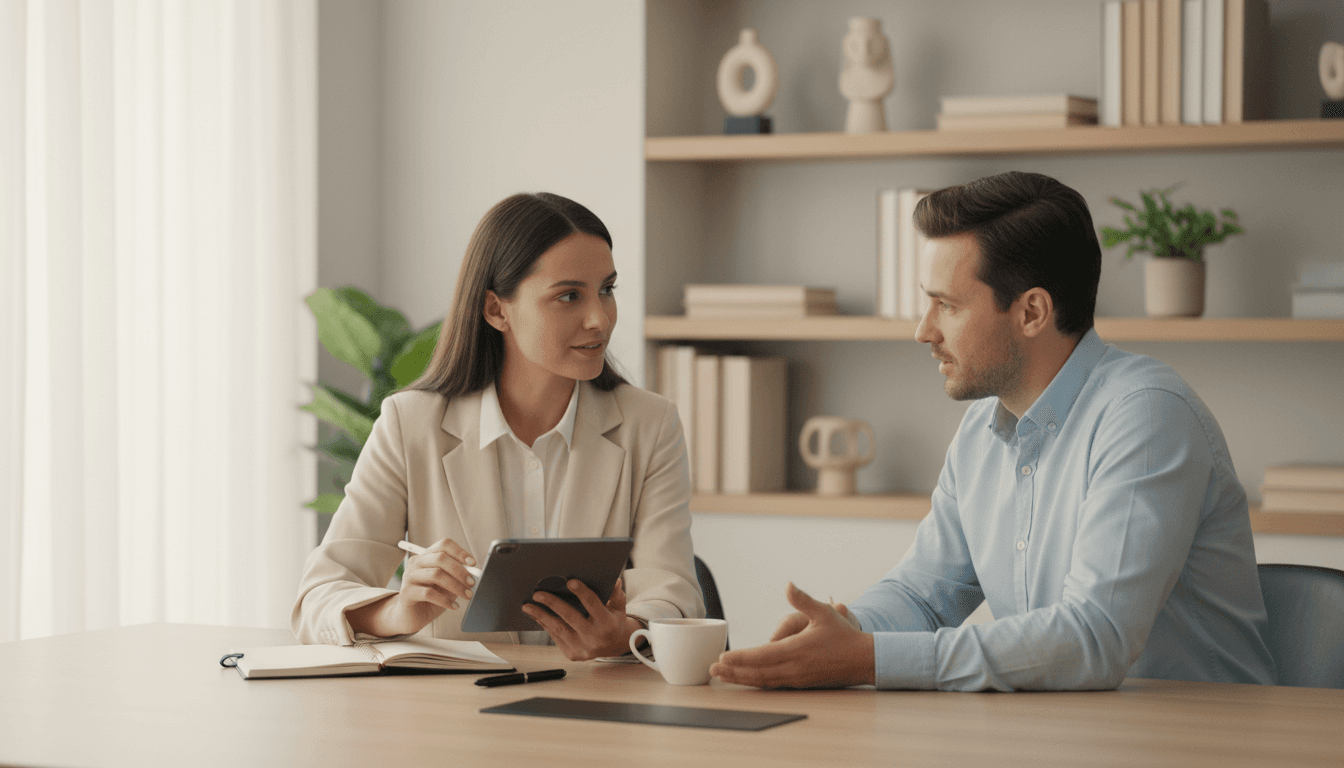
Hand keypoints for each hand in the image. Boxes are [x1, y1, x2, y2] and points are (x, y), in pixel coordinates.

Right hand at [346, 537, 477, 637]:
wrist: (412, 616)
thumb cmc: (432, 598)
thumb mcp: (447, 584)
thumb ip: (457, 576)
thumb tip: (474, 572)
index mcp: (427, 556)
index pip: (444, 545)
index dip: (460, 552)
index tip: (473, 563)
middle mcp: (416, 563)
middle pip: (440, 558)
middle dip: (460, 571)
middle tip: (472, 583)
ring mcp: (409, 576)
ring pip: (436, 574)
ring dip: (456, 586)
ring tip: (467, 596)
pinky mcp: (406, 592)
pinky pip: (428, 593)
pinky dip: (445, 600)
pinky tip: (453, 606)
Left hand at [522, 577, 638, 660]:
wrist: (615, 646)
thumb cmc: (614, 621)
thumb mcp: (619, 607)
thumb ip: (615, 594)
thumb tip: (613, 580)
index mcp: (608, 624)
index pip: (593, 605)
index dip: (582, 593)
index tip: (570, 582)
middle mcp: (595, 638)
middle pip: (571, 617)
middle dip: (553, 604)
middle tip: (538, 594)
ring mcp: (583, 648)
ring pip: (559, 629)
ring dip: (541, 616)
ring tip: (528, 606)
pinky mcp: (573, 654)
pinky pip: (556, 637)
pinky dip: (545, 625)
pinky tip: (537, 615)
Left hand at [709, 582, 874, 688]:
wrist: (864, 660)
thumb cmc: (844, 635)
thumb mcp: (824, 613)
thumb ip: (803, 600)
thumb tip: (788, 585)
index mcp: (796, 650)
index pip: (762, 656)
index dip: (740, 658)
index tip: (722, 657)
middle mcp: (794, 668)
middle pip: (757, 672)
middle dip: (733, 671)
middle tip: (713, 669)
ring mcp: (796, 678)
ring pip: (763, 681)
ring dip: (741, 679)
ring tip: (722, 676)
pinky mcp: (800, 683)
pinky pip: (773, 685)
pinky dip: (756, 683)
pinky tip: (746, 680)